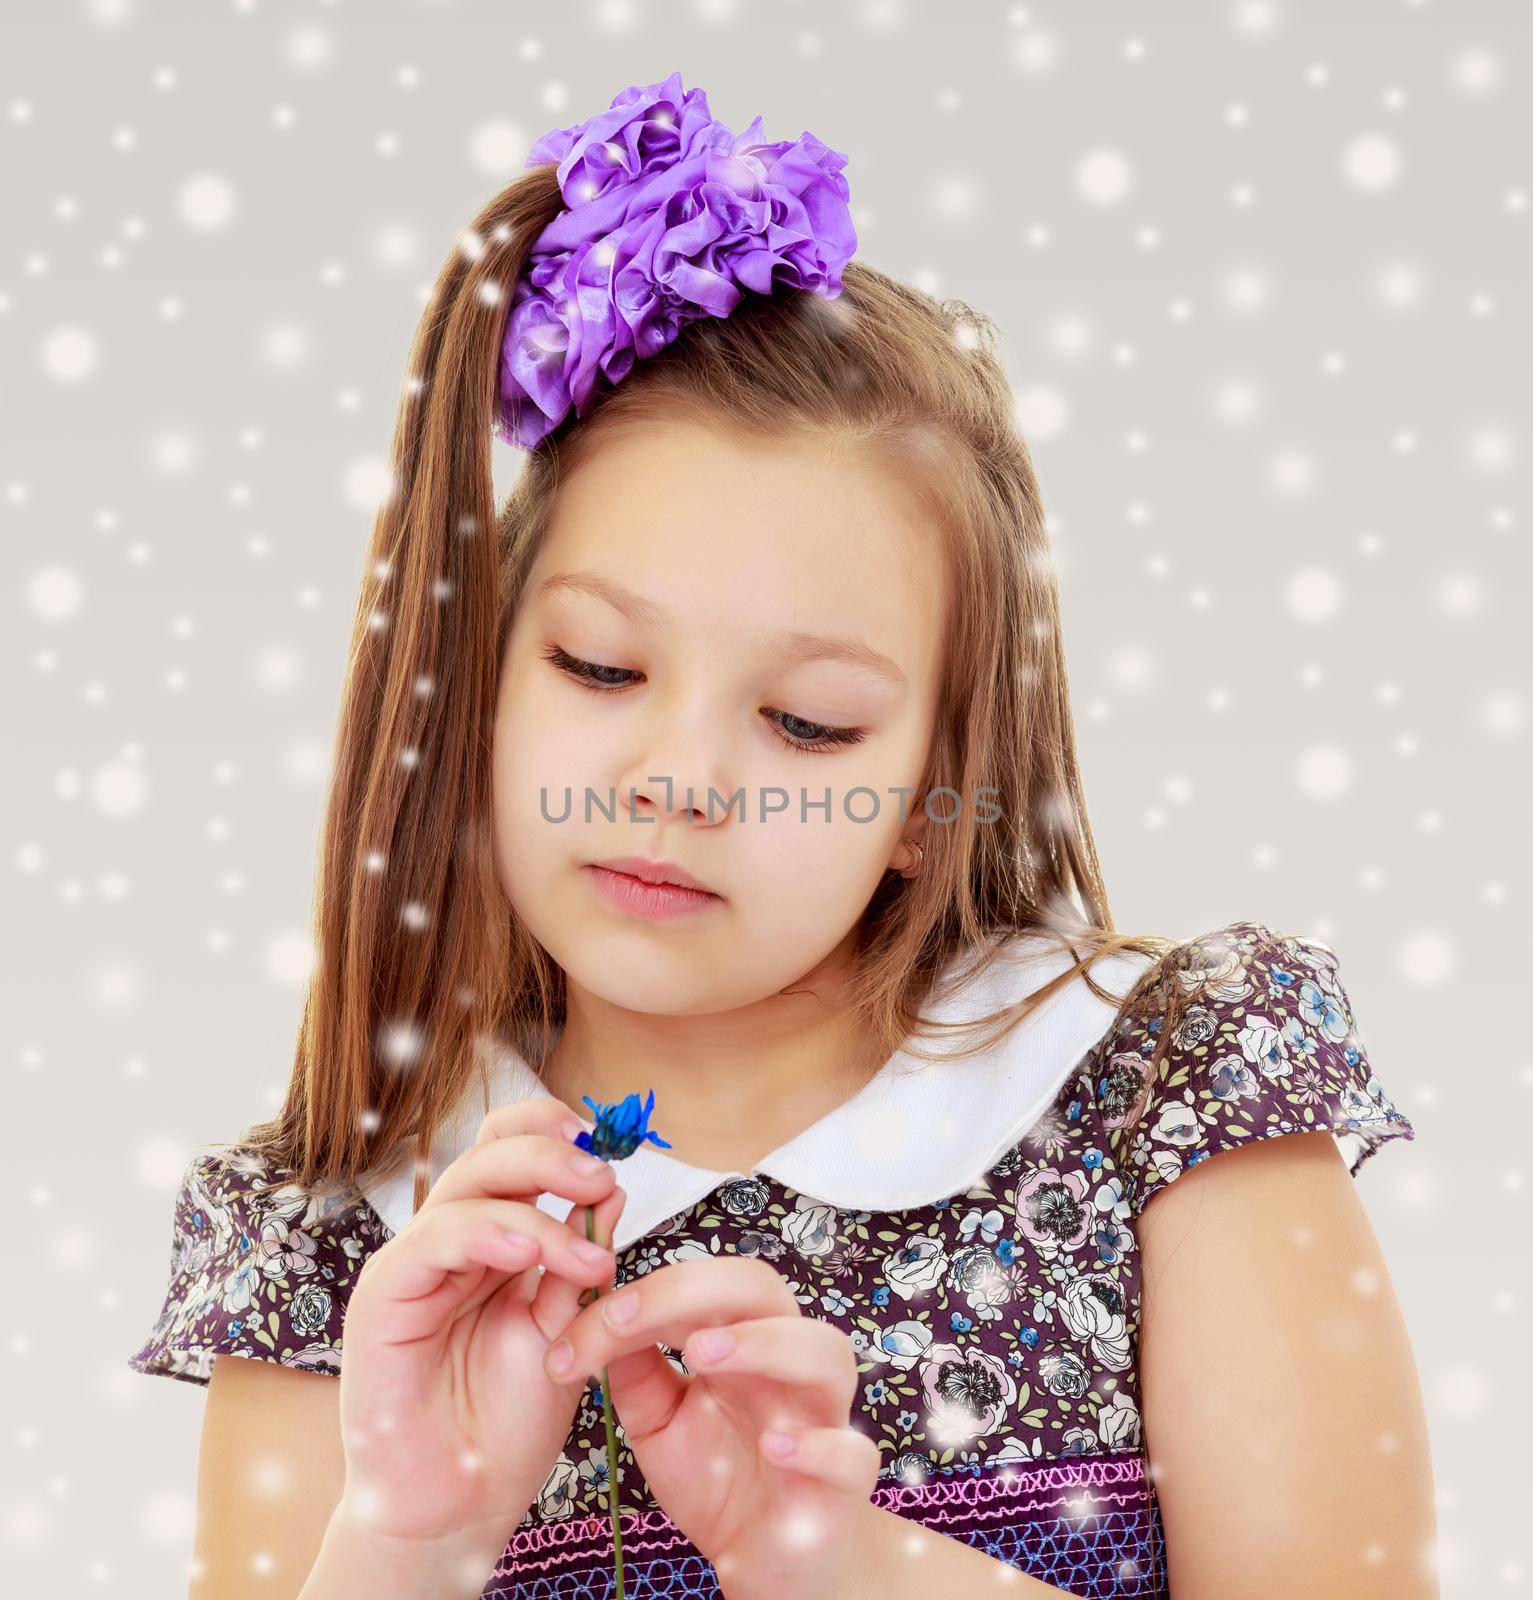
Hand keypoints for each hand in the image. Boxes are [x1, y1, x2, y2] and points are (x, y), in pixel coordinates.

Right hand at [334, 1099, 626, 1564]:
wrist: (460, 1503)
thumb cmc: (508, 1421)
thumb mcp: (564, 1328)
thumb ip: (580, 1262)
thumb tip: (613, 1188)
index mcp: (494, 1237)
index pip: (512, 1149)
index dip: (554, 1132)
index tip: (610, 1143)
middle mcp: (451, 1238)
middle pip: (491, 1152)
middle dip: (554, 1153)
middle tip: (603, 1175)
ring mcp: (415, 1262)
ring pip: (467, 1183)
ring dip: (536, 1197)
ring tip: (589, 1250)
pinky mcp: (384, 1295)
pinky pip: (434, 1238)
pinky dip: (488, 1231)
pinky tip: (530, 1249)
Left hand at [543, 1256, 882, 1599]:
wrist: (760, 1558)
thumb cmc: (717, 1477)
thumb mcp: (657, 1420)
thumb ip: (633, 1370)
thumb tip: (598, 1313)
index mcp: (740, 1339)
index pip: (705, 1285)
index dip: (648, 1291)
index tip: (591, 1320)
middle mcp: (785, 1362)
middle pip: (764, 1290)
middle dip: (698, 1290)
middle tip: (632, 1319)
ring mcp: (822, 1416)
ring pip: (824, 1350)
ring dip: (764, 1343)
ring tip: (704, 1356)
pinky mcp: (843, 1481)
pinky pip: (851, 1451)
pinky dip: (816, 1444)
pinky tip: (775, 1447)